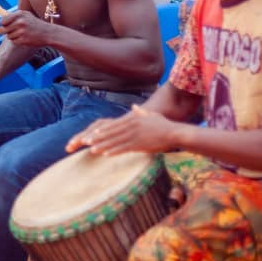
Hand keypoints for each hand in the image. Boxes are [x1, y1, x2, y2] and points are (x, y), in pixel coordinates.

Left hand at [0, 9, 56, 47]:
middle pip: (2, 30)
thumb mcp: (26, 15)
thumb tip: (1, 21)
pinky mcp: (23, 40)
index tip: (6, 25)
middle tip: (10, 31)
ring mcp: (22, 31)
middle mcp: (20, 22)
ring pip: (8, 36)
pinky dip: (17, 41)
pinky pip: (14, 42)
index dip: (3, 24)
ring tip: (21, 34)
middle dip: (4, 32)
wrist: (48, 33)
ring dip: (13, 36)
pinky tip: (24, 38)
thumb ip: (14, 16)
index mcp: (19, 14)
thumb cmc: (35, 24)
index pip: (2, 21)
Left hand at [66, 105, 181, 155]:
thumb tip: (134, 106)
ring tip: (92, 150)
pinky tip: (106, 155)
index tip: (92, 133)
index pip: (114, 125)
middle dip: (98, 138)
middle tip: (86, 142)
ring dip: (103, 146)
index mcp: (132, 119)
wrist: (175, 132)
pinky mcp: (140, 144)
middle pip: (111, 133)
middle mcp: (131, 126)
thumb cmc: (163, 125)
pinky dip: (115, 151)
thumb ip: (140, 111)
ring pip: (115, 141)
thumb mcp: (150, 115)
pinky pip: (125, 148)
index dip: (102, 130)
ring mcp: (135, 135)